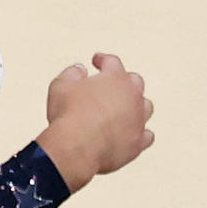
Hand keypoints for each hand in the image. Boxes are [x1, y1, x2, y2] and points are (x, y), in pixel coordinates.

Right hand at [38, 53, 154, 184]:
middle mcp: (133, 96)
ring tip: (125, 108)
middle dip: (123, 81)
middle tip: (112, 84)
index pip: (112, 62)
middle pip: (134, 82)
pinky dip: (139, 132)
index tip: (97, 61)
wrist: (78, 147)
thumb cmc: (69, 115)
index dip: (103, 60)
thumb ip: (71, 74)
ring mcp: (138, 120)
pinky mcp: (138, 142)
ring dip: (136, 105)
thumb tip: (78, 70)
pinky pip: (146, 135)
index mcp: (115, 78)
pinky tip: (133, 132)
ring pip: (145, 107)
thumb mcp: (60, 86)